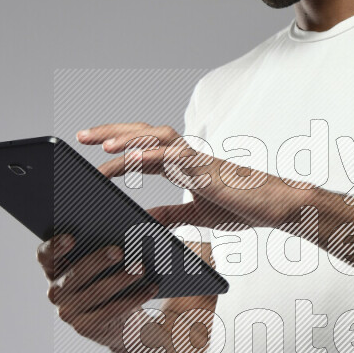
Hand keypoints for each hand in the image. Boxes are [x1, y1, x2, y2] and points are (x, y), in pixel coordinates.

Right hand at [37, 234, 159, 352]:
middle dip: (97, 260)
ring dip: (120, 279)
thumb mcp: (115, 258)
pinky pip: (110, 311)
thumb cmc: (117, 278)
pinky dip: (133, 298)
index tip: (73, 237)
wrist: (124, 322)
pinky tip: (151, 288)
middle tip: (120, 251)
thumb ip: (121, 236)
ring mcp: (67, 311)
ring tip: (141, 268)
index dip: (55, 246)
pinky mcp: (84, 327)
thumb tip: (156, 216)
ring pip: (95, 292)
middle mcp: (56, 290)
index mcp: (55, 267)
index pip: (45, 255)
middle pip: (74, 273)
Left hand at [76, 121, 301, 230]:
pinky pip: (173, 155)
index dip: (116, 148)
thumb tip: (144, 219)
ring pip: (154, 138)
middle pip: (141, 134)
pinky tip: (131, 157)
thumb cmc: (243, 207)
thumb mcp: (197, 214)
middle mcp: (185, 156)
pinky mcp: (204, 168)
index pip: (141, 149)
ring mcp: (195, 158)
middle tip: (81, 136)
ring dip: (126, 139)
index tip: (91, 150)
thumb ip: (170, 215)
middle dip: (110, 133)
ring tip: (100, 144)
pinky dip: (150, 154)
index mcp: (182, 165)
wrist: (273, 206)